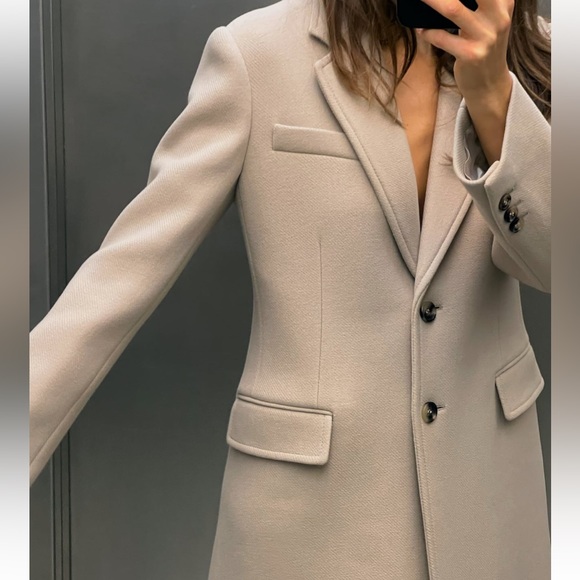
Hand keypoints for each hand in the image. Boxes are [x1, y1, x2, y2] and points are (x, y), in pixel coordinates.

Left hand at [416, 0, 515, 164]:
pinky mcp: (470, 55)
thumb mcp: (491, 20)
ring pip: (453, 9)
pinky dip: (428, 32)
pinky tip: (421, 29)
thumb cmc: (483, 47)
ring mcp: (485, 37)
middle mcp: (498, 17)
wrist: (489, 84)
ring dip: (431, 1)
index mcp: (503, 3)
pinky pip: (442, 38)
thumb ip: (479, 3)